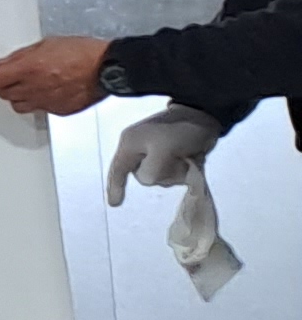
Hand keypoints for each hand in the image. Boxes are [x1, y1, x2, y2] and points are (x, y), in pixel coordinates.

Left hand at [0, 34, 111, 116]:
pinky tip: (47, 93)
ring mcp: (46, 102)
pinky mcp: (58, 111)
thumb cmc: (83, 53)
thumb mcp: (47, 44)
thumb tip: (3, 63)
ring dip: (19, 97)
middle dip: (5, 86)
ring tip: (29, 87)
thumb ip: (20, 56)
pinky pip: (39, 110)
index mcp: (29, 69)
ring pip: (18, 106)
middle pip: (4, 94)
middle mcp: (34, 88)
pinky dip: (39, 102)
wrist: (108, 68)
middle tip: (13, 78)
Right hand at [107, 106, 223, 202]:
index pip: (118, 170)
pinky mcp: (171, 156)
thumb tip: (151, 180)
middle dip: (163, 174)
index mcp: (130, 145)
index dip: (115, 187)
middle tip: (179, 160)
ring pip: (161, 177)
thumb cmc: (180, 130)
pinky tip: (191, 159)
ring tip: (188, 158)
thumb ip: (152, 171)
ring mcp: (155, 153)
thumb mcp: (163, 150)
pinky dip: (184, 170)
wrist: (205, 115)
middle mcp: (139, 150)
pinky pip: (173, 173)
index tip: (115, 204)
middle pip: (144, 176)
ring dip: (177, 172)